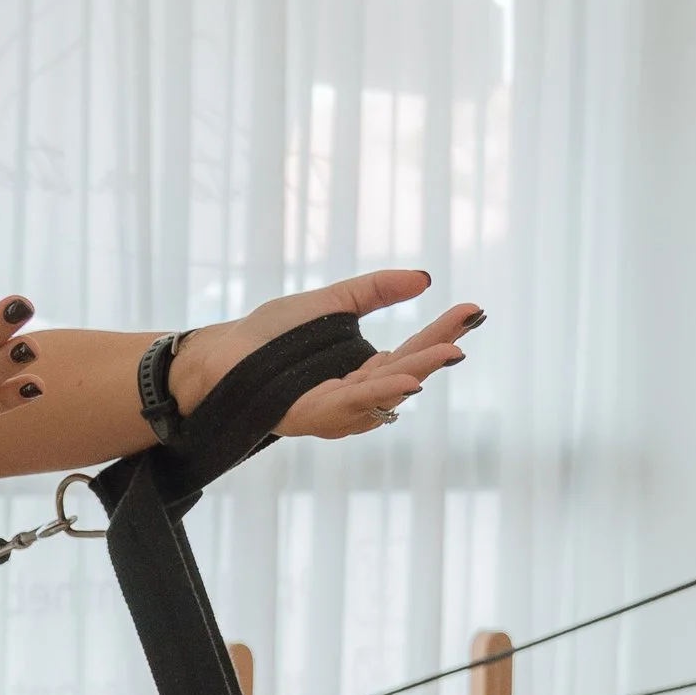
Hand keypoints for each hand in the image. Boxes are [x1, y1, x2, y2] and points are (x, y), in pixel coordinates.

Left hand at [169, 270, 481, 441]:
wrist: (221, 353)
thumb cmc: (271, 334)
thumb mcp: (333, 302)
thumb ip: (375, 290)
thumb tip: (424, 278)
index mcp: (365, 368)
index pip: (413, 351)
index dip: (442, 332)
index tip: (474, 310)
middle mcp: (358, 393)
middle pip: (406, 374)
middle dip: (435, 354)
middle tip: (463, 337)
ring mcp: (337, 409)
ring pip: (383, 396)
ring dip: (415, 376)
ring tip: (444, 357)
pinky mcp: (312, 416)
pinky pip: (351, 408)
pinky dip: (378, 395)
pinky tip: (404, 382)